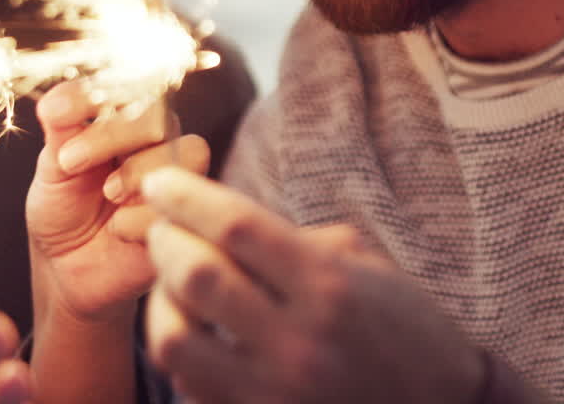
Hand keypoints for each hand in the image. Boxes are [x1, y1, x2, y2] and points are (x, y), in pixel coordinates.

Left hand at [27, 81, 209, 321]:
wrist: (66, 272)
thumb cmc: (63, 211)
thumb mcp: (51, 169)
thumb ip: (60, 131)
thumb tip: (54, 100)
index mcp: (129, 121)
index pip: (131, 86)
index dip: (96, 94)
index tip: (56, 115)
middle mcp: (160, 144)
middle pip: (162, 113)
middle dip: (114, 134)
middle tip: (70, 162)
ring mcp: (178, 181)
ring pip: (187, 151)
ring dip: (137, 172)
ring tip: (106, 196)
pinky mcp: (186, 220)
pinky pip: (182, 205)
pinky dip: (141, 218)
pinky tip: (118, 231)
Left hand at [141, 169, 488, 403]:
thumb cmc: (403, 325)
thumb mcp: (362, 262)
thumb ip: (289, 240)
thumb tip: (208, 219)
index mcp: (330, 286)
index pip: (237, 226)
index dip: (186, 197)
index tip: (160, 181)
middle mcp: (300, 342)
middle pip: (197, 277)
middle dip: (164, 242)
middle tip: (163, 229)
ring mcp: (275, 393)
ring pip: (174, 341)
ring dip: (160, 301)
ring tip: (171, 283)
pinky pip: (189, 385)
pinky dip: (181, 350)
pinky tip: (194, 329)